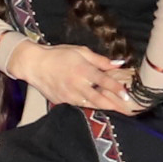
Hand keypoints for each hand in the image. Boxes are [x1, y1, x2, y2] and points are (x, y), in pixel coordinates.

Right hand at [15, 40, 136, 113]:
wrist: (34, 65)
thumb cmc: (58, 55)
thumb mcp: (81, 52)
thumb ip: (100, 60)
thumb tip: (119, 63)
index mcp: (83, 71)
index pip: (104, 82)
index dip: (117, 89)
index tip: (127, 95)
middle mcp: (77, 85)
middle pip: (99, 99)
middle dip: (114, 105)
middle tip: (127, 110)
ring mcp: (69, 96)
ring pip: (90, 105)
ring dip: (104, 108)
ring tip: (117, 110)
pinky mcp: (62, 102)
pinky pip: (79, 106)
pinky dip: (90, 107)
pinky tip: (99, 107)